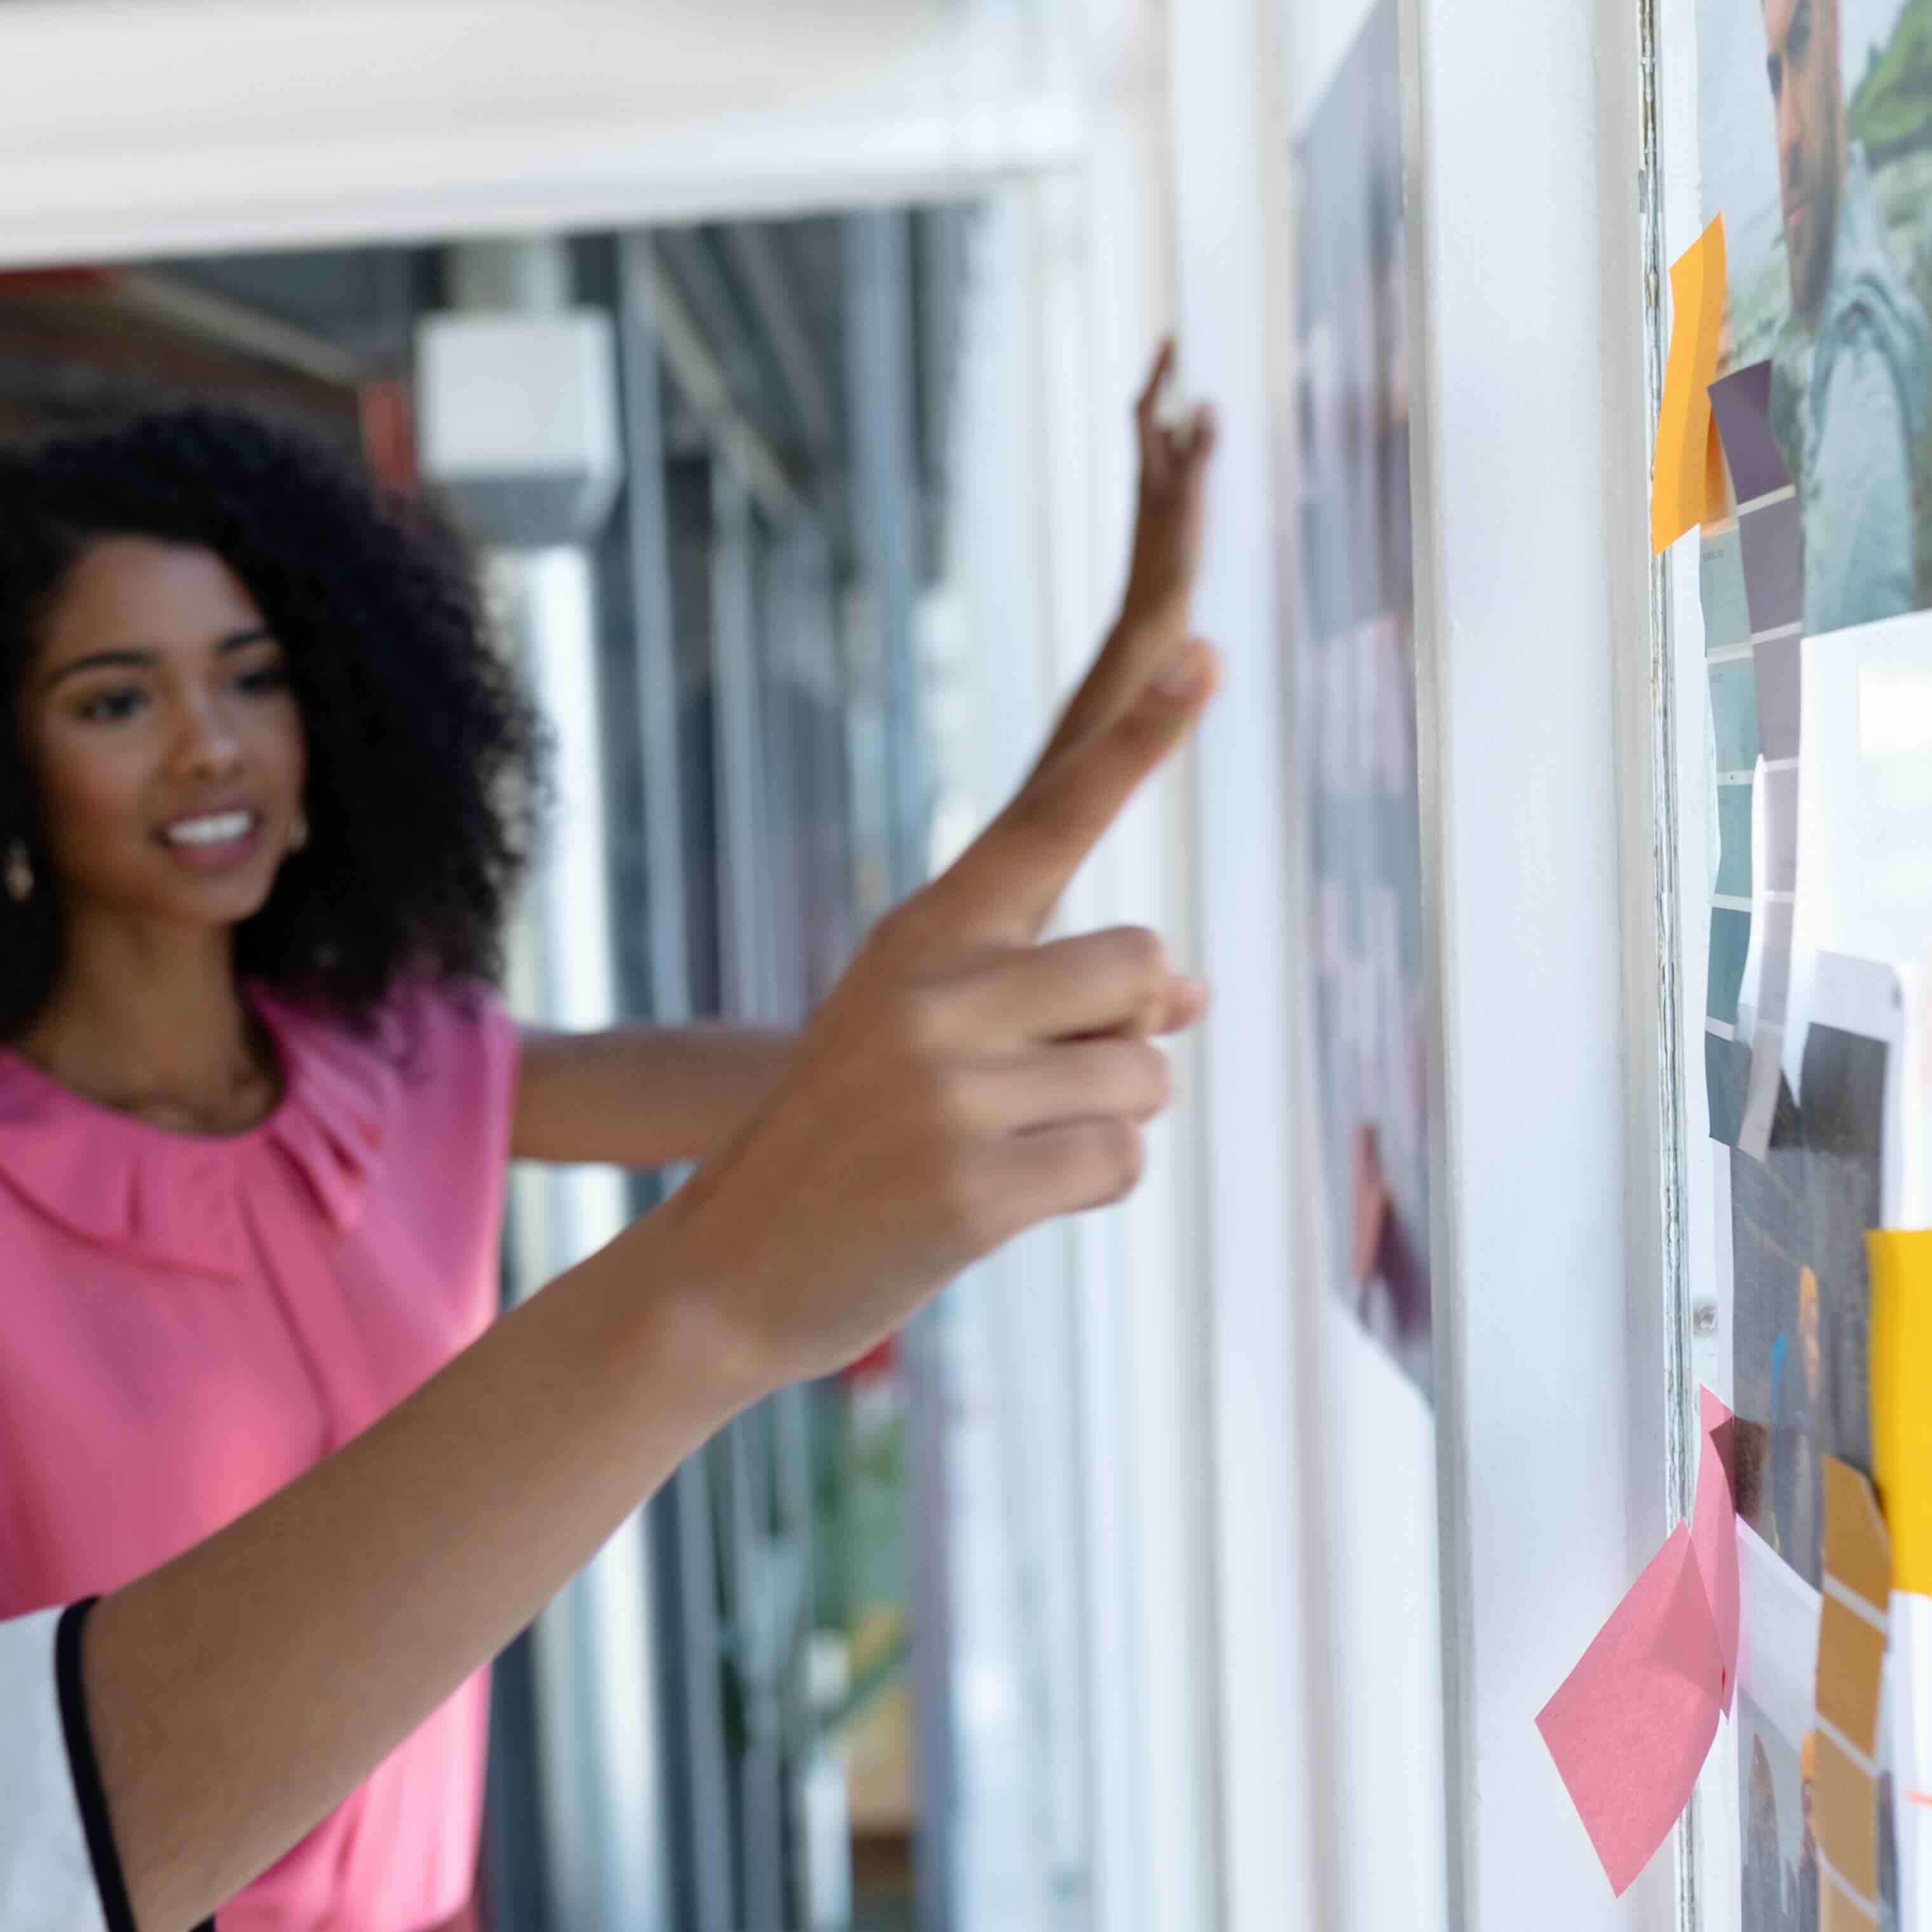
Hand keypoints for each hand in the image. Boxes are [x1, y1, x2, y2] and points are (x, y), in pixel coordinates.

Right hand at [646, 630, 1219, 1394]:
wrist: (722, 1277)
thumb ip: (1047, 1004)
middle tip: (1038, 1087)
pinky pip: (1121, 1163)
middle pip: (1137, 963)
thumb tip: (1193, 994)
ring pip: (1145, 1074)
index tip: (1209, 654)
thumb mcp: (922, 1046)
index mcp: (917, 940)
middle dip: (1125, 1031)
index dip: (1137, 741)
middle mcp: (931, 997)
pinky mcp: (975, 1190)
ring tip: (1011, 1151)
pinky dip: (1092, 1188)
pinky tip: (1010, 1203)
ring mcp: (949, 1093)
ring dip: (1109, 1120)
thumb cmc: (843, 1151)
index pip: (1047, 823)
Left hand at [1111, 340, 1219, 689]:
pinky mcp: (1179, 529)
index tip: (1174, 340)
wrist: (1153, 625)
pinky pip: (1197, 484)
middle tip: (1215, 364)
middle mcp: (1152, 486)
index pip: (1144, 412)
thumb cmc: (1167, 567)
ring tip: (1235, 407)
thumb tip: (1207, 406)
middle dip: (1185, 395)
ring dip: (1203, 432)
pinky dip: (1213, 468)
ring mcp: (1164, 508)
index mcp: (1147, 475)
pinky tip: (1237, 467)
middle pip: (1164, 428)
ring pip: (1182, 457)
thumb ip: (1199, 456)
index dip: (1158, 375)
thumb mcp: (1188, 505)